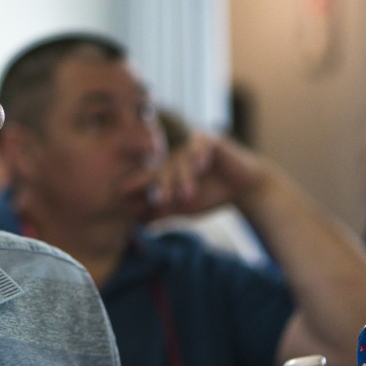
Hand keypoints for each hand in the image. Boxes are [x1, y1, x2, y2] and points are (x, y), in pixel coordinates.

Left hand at [127, 134, 268, 220]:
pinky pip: (202, 145)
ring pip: (183, 161)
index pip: (147, 177)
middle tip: (160, 201)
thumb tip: (142, 225)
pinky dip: (201, 155)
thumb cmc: (212, 196)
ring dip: (186, 178)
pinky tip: (201, 165)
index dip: (136, 185)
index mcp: (166, 171)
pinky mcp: (210, 140)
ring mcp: (191, 146)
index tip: (121, 195)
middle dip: (163, 186)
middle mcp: (175, 157)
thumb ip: (165, 213)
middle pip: (164, 170)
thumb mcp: (186, 208)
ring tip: (187, 194)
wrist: (245, 187)